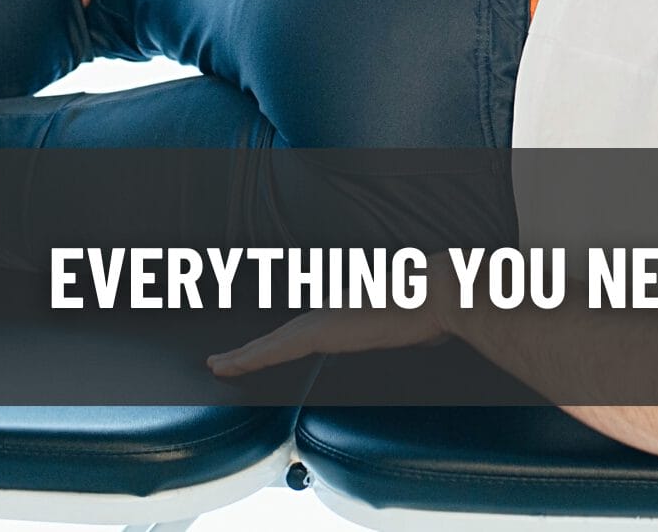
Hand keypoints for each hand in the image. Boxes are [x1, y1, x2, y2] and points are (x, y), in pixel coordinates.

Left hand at [206, 302, 453, 377]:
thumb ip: (406, 327)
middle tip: (222, 360)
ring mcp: (322, 318)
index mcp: (347, 310)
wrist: (439, 292)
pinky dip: (247, 358)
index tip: (265, 349)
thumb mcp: (415, 322)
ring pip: (270, 342)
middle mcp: (328, 310)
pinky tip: (227, 366)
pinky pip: (273, 350)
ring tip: (218, 365)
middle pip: (280, 335)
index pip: (305, 330)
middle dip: (252, 349)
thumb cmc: (433, 305)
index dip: (281, 341)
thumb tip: (424, 332)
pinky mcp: (320, 330)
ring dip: (243, 355)